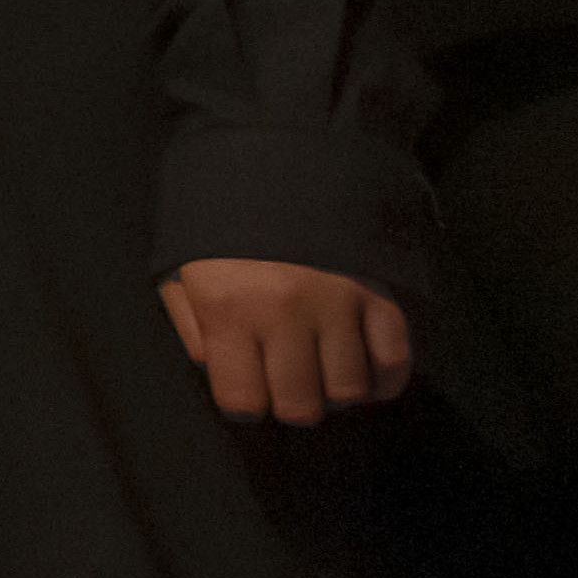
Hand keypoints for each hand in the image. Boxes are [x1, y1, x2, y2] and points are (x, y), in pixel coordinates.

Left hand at [166, 255, 416, 424]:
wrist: (278, 172)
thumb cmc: (222, 235)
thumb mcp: (183, 276)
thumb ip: (194, 331)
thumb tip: (220, 374)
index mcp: (230, 309)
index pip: (243, 400)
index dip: (243, 404)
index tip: (245, 390)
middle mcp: (287, 311)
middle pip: (300, 405)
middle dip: (290, 405)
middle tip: (285, 386)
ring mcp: (339, 303)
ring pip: (349, 390)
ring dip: (334, 395)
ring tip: (321, 377)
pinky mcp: (380, 293)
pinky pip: (395, 359)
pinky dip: (384, 381)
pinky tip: (366, 380)